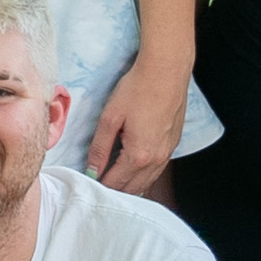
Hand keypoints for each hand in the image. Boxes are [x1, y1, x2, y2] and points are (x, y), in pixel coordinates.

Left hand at [81, 56, 189, 199]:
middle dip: (114, 189)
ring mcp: (168, 153)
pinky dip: (143, 175)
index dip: (99, 186)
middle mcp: (157, 159)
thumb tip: (92, 170)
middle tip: (97, 182)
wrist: (166, 71)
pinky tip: (132, 168)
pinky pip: (157, 170)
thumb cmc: (138, 89)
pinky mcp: (173, 145)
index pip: (115, 183)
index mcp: (139, 155)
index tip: (87, 183)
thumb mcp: (110, 118)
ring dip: (130, 185)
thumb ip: (100, 147)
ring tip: (112, 178)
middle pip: (133, 188)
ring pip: (147, 182)